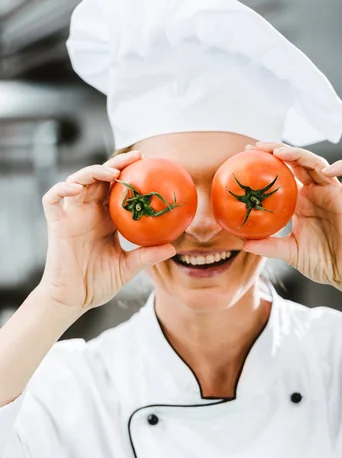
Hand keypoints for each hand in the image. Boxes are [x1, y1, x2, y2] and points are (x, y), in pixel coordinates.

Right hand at [39, 150, 174, 311]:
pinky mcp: (56, 224)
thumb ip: (147, 256)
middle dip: (116, 164)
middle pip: (99, 178)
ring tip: (111, 172)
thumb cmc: (98, 283)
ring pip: (77, 182)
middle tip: (136, 158)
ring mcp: (71, 216)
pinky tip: (77, 188)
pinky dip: (61, 188)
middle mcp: (88, 213)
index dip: (130, 174)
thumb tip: (173, 248)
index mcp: (105, 219)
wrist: (73, 300)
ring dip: (92, 172)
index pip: (117, 189)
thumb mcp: (127, 267)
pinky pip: (52, 199)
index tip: (149, 165)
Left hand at [242, 142, 341, 287]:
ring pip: (320, 163)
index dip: (269, 160)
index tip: (248, 153)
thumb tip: (243, 243)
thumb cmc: (320, 261)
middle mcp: (316, 192)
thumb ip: (268, 246)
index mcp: (301, 200)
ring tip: (280, 153)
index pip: (285, 171)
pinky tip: (325, 170)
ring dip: (301, 155)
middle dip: (279, 149)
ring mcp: (333, 194)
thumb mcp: (288, 252)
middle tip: (258, 147)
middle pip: (299, 161)